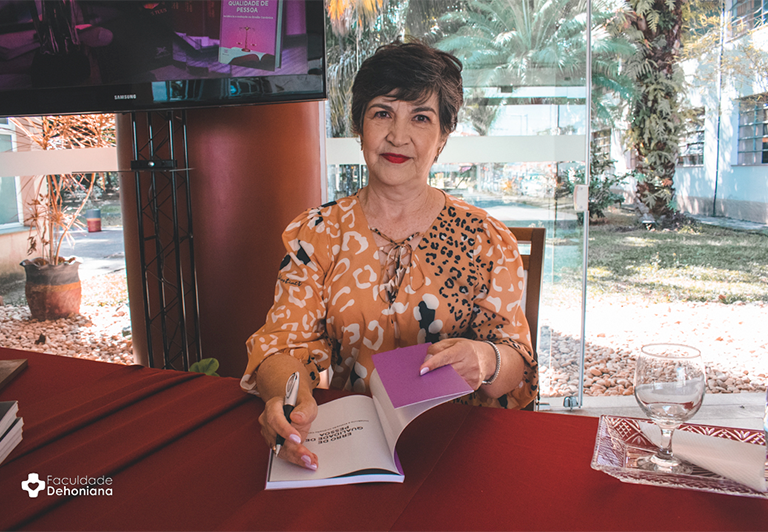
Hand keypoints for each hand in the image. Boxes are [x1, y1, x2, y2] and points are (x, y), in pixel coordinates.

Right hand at [256, 354, 318, 469]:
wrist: (295, 406)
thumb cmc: (300, 403)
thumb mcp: (307, 402)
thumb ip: (304, 409)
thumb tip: (297, 418)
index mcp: (272, 407)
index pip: (275, 419)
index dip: (285, 430)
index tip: (297, 438)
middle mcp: (267, 421)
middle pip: (277, 438)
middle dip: (293, 449)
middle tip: (308, 457)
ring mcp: (269, 434)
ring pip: (280, 449)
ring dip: (296, 457)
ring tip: (311, 461)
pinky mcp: (275, 444)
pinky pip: (284, 453)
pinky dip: (296, 458)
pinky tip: (308, 461)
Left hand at [419, 338, 495, 389]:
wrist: (487, 359)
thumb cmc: (466, 349)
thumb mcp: (453, 342)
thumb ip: (438, 347)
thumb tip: (427, 359)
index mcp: (464, 349)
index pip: (446, 357)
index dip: (433, 363)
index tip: (422, 370)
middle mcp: (470, 363)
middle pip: (447, 371)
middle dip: (435, 373)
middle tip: (425, 375)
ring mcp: (473, 376)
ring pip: (450, 382)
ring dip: (440, 381)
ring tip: (434, 378)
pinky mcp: (473, 386)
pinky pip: (456, 388)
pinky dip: (448, 386)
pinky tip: (445, 382)